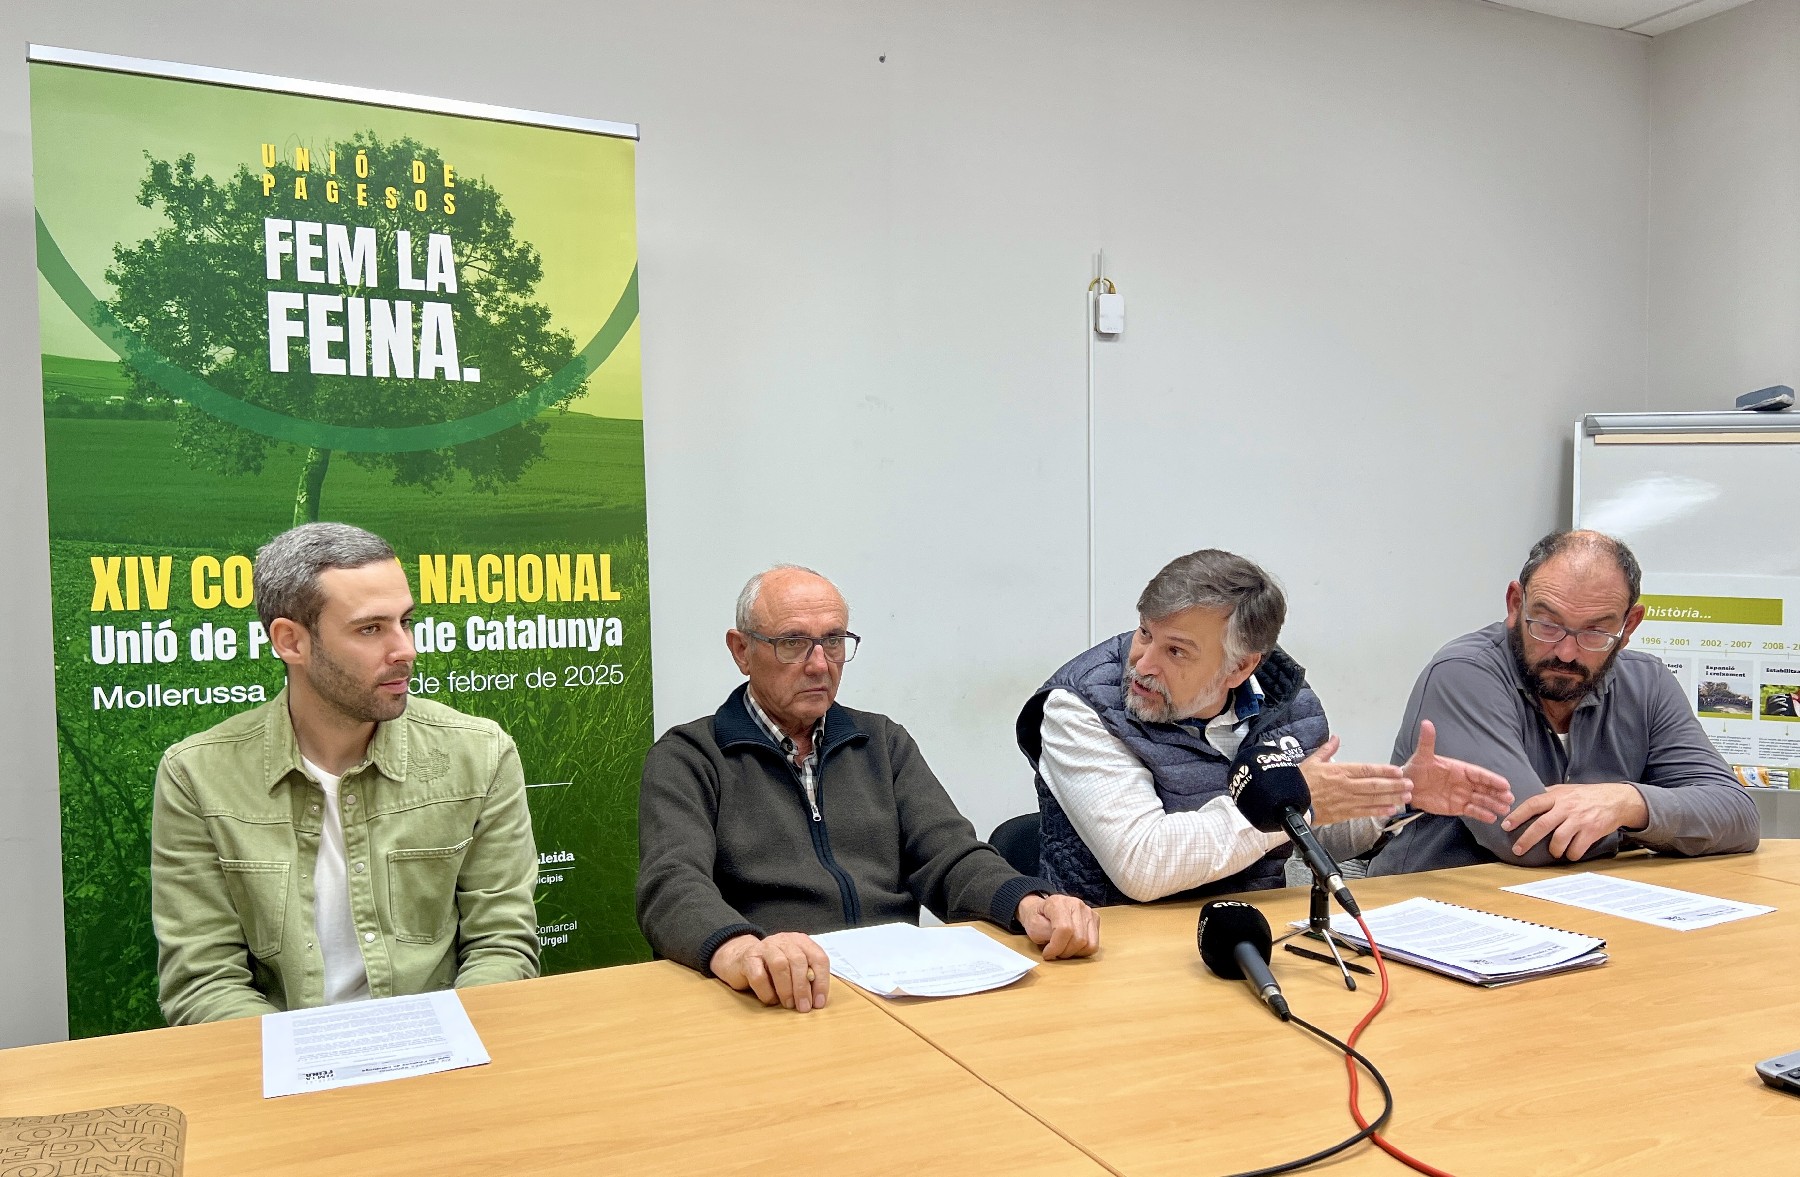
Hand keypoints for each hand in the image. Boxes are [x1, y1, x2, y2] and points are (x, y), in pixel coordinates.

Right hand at [708, 932, 830, 1011]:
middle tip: (803, 1007)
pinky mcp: (748, 958)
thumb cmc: (772, 968)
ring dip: (786, 989)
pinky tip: (770, 1000)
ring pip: (780, 965)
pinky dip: (766, 992)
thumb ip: (807, 977)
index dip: (821, 982)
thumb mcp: (793, 968)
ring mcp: (765, 947)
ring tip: (788, 1005)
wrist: (739, 958)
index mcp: (800, 942)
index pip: (818, 958)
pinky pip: (759, 976)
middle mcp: (784, 941)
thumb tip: (816, 1000)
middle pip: (798, 961)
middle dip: (802, 987)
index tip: (818, 1003)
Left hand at [1017, 893, 1099, 959]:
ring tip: (1063, 949)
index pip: (1065, 929)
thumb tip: (1058, 944)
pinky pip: (1094, 945)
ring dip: (1074, 953)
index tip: (1047, 954)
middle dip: (1064, 952)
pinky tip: (1072, 946)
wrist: (1042, 911)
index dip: (1056, 947)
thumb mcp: (1033, 926)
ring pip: (1089, 944)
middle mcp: (1076, 904)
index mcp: (1058, 903)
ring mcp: (1088, 911)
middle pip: (1079, 939)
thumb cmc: (1037, 918)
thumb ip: (1044, 933)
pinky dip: (1082, 951)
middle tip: (1054, 952)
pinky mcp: (1095, 919)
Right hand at [1298, 736, 1411, 825]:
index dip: (1384, 770)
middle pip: (1375, 785)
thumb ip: (1327, 750)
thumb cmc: (1299, 782)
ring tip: (1406, 797)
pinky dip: (1379, 811)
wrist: (1289, 803)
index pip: (1367, 769)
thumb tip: (1336, 738)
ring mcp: (1346, 801)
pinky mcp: (1344, 814)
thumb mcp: (1312, 761)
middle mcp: (1346, 786)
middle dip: (1394, 785)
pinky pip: (1365, 812)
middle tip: (1410, 784)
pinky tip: (1391, 810)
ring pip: (1373, 799)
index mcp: (1340, 771)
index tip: (1398, 770)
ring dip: (1391, 798)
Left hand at [1400, 720, 1514, 821]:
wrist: (1407, 788)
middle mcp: (1464, 782)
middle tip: (1510, 799)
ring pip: (1481, 800)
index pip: (1479, 774)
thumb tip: (1427, 723)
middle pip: (1485, 787)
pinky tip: (1491, 818)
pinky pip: (1471, 811)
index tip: (1505, 784)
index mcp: (1459, 769)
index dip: (1492, 779)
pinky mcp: (1456, 807)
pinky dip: (1481, 814)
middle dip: (1497, 793)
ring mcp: (1461, 795)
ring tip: (1505, 810)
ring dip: (1493, 804)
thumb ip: (1427, 742)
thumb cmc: (1416, 769)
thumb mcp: (1422, 756)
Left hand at [1499, 783, 1647, 859]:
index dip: (1517, 815)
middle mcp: (1567, 807)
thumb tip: (1524, 798)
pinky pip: (1577, 849)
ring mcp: (1580, 820)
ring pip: (1559, 840)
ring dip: (1553, 850)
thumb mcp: (1565, 789)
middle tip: (1517, 850)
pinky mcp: (1592, 831)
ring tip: (1553, 852)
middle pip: (1542, 825)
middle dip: (1527, 839)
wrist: (1617, 799)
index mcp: (1557, 796)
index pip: (1533, 804)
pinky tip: (1570, 854)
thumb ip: (1547, 794)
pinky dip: (1571, 855)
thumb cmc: (1586, 795)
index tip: (1505, 826)